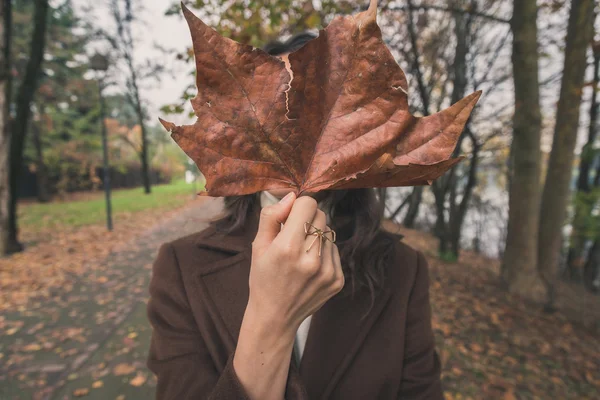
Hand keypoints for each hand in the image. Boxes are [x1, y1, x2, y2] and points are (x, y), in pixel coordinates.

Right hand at [248, 192, 344, 333]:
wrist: (275, 317)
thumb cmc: (263, 278)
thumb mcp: (258, 246)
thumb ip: (272, 216)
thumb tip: (292, 196)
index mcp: (288, 248)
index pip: (308, 204)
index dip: (298, 206)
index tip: (290, 216)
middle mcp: (311, 259)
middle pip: (321, 215)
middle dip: (308, 219)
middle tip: (294, 235)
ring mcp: (327, 271)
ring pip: (329, 232)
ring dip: (316, 236)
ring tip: (301, 254)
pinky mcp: (337, 280)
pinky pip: (335, 250)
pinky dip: (323, 251)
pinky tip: (309, 266)